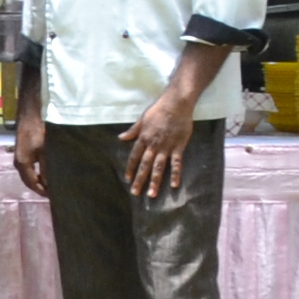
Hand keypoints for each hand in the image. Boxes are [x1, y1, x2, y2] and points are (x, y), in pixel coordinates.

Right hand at [13, 106, 47, 195]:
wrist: (29, 115)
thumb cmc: (37, 132)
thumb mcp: (44, 151)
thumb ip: (46, 168)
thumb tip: (50, 184)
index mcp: (23, 164)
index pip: (32, 183)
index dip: (42, 191)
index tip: (53, 196)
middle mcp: (18, 163)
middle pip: (28, 181)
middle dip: (39, 188)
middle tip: (52, 193)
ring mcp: (19, 157)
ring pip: (28, 175)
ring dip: (37, 181)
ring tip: (50, 184)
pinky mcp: (22, 152)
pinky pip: (28, 168)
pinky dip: (36, 173)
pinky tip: (45, 173)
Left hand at [126, 81, 201, 196]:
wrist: (176, 104)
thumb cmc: (158, 110)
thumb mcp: (142, 119)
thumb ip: (132, 131)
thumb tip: (121, 138)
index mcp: (143, 138)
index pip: (134, 156)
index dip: (130, 168)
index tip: (127, 179)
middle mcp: (153, 145)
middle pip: (145, 165)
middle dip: (140, 180)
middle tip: (135, 192)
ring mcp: (166, 147)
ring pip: (159, 167)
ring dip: (155, 181)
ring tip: (152, 194)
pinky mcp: (178, 147)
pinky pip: (176, 163)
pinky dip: (175, 174)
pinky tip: (174, 184)